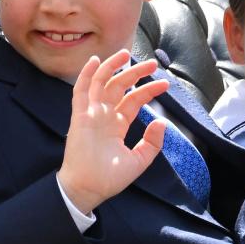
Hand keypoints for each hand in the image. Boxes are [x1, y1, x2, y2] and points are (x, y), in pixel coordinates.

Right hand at [58, 52, 169, 213]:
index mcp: (117, 125)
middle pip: (120, 87)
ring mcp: (91, 114)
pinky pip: (81, 91)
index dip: (149, 91)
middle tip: (152, 64)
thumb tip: (162, 123)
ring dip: (112, 67)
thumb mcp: (139, 161)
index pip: (134, 101)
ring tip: (127, 54)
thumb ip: (152, 143)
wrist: (88, 189)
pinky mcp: (79, 116)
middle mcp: (104, 116)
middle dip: (135, 73)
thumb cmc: (109, 178)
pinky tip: (95, 61)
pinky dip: (87, 75)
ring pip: (101, 83)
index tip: (165, 85)